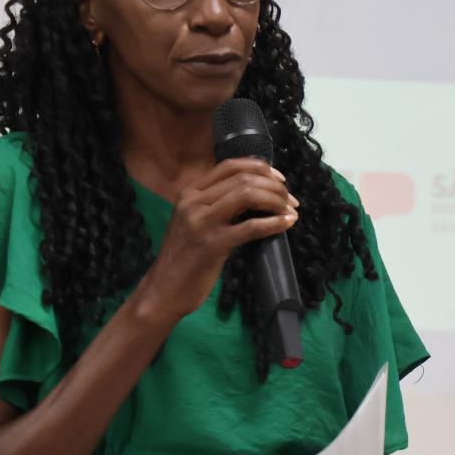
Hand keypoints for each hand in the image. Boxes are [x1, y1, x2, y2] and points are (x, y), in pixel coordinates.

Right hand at [134, 158, 298, 322]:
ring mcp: (202, 222)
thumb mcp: (194, 221)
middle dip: (274, 186)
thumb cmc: (183, 257)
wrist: (164, 288)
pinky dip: (274, 223)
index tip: (280, 179)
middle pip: (243, 178)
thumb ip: (215, 204)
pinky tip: (286, 224)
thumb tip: (255, 194)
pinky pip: (250, 227)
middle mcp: (193, 201)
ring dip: (276, 200)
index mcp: (189, 192)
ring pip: (248, 194)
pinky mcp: (212, 244)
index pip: (230, 166)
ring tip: (290, 211)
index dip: (260, 168)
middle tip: (290, 200)